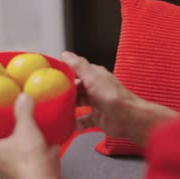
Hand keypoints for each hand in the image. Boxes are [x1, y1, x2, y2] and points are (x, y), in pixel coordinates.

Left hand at [0, 94, 60, 178]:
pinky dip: (32, 162)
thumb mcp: (26, 128)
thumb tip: (23, 97)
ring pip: (8, 165)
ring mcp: (10, 177)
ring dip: (15, 157)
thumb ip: (23, 112)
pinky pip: (26, 170)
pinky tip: (43, 154)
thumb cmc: (26, 156)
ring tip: (24, 145)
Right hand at [61, 51, 179, 143]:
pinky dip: (76, 122)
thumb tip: (65, 55)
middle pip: (74, 89)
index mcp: (94, 76)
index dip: (63, 74)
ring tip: (57, 110)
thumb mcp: (93, 78)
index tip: (50, 77)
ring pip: (77, 104)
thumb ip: (79, 66)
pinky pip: (82, 120)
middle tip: (51, 96)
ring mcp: (96, 103)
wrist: (129, 119)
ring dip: (68, 108)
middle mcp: (95, 88)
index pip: (76, 71)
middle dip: (64, 93)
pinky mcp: (97, 117)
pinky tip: (71, 123)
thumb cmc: (115, 97)